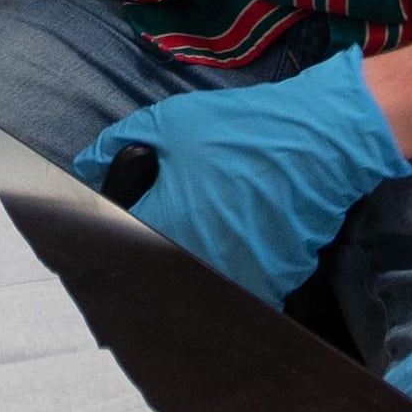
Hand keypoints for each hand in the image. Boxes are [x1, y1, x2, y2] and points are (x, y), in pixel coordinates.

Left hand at [77, 47, 410, 307]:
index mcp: (167, 226)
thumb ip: (118, 143)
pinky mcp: (272, 286)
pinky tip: (229, 244)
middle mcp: (199, 264)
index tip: (106, 235)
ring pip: (195, 289)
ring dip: (186, 271)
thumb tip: (87, 167)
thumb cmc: (244, 129)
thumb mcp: (172, 121)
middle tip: (148, 237)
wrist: (325, 141)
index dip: (107, 243)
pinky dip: (226, 274)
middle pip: (154, 278)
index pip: (117, 252)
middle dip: (146, 259)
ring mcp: (239, 280)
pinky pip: (234, 290)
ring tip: (194, 239)